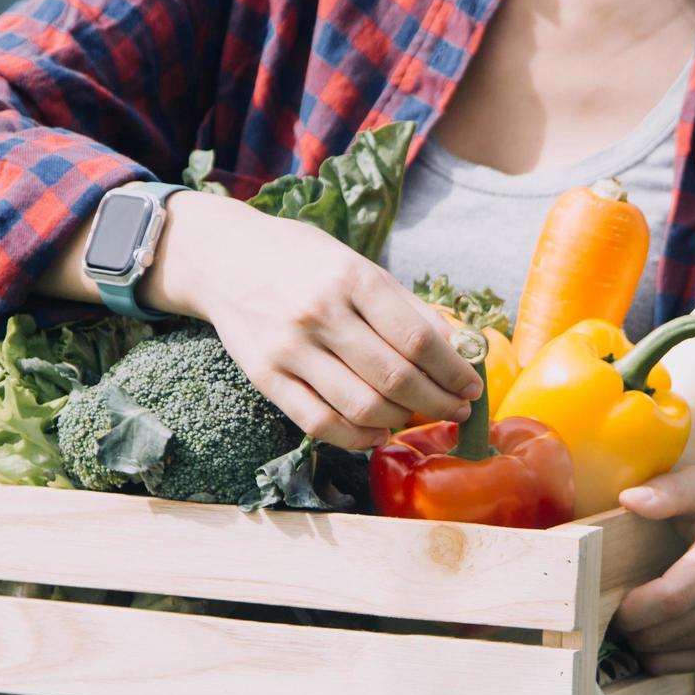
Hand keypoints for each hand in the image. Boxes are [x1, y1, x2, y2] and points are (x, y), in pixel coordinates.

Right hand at [157, 191, 482, 447]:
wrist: (223, 259)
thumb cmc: (300, 258)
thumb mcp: (355, 262)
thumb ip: (403, 304)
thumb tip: (454, 347)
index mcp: (351, 277)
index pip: (418, 338)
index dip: (453, 370)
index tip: (471, 385)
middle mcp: (320, 312)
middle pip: (396, 377)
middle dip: (437, 401)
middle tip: (456, 408)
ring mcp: (289, 348)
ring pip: (362, 405)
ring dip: (401, 420)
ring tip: (417, 417)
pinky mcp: (265, 376)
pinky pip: (319, 422)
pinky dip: (357, 436)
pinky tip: (377, 431)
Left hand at [611, 467, 694, 674]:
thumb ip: (670, 490)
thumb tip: (629, 499)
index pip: (674, 597)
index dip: (635, 605)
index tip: (614, 596)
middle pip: (666, 627)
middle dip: (628, 622)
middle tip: (611, 604)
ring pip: (667, 650)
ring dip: (637, 637)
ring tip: (633, 611)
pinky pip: (678, 666)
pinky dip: (654, 653)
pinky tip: (653, 627)